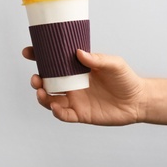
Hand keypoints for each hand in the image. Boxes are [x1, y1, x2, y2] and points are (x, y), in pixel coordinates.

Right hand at [22, 47, 146, 125]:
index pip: (54, 62)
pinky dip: (57, 112)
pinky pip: (64, 114)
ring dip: (42, 97)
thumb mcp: (113, 64)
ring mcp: (75, 99)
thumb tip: (79, 52)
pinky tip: (56, 107)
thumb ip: (97, 59)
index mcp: (77, 69)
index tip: (29, 52)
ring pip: (51, 99)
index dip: (39, 57)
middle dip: (37, 80)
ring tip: (41, 92)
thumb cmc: (126, 79)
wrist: (138, 100)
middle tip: (36, 78)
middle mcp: (73, 84)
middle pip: (47, 82)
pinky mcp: (80, 114)